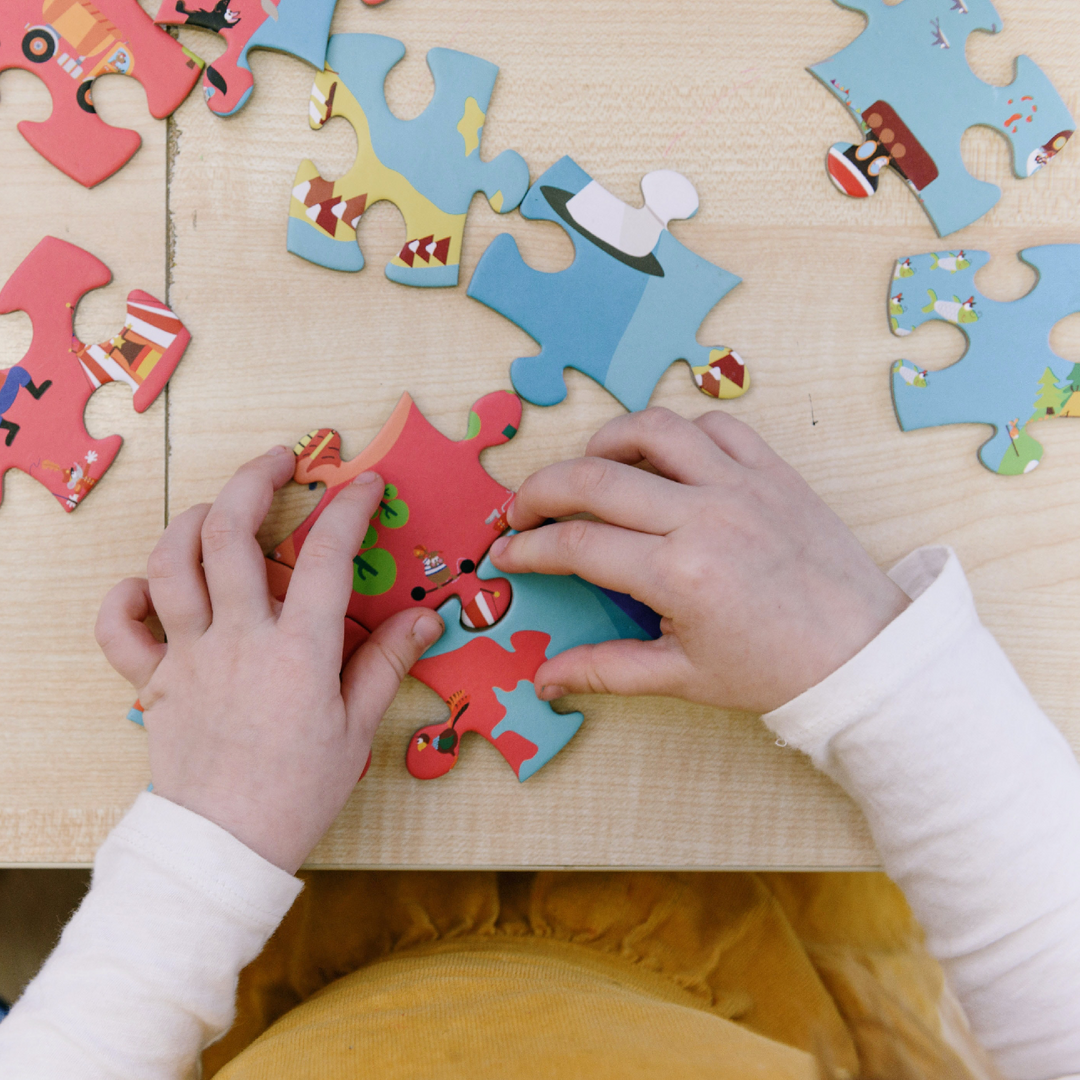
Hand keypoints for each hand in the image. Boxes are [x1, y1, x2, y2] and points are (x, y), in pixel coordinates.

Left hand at [95, 448, 443, 873]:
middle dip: (254, 480)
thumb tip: (425, 617)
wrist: (226, 845)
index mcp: (298, 649)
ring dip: (191, 522)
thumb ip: (387, 663)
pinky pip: (120, 629)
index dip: (350, 508)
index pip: (329, 555)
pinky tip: (148, 586)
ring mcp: (190, 654)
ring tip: (217, 509)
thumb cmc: (298, 791)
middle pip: (230, 532)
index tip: (365, 484)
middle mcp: (239, 637)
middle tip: (279, 461)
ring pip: (171, 563)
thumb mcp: (357, 729)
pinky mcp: (156, 680)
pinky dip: (126, 597)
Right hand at [489, 408, 909, 714]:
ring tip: (586, 468)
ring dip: (604, 440)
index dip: (528, 548)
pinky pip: (714, 426)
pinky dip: (677, 433)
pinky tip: (661, 459)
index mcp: (677, 573)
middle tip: (520, 510)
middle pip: (594, 479)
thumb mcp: (683, 678)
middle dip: (539, 490)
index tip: (506, 553)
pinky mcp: (772, 470)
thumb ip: (605, 669)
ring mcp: (740, 484)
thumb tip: (543, 679)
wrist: (865, 653)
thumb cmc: (774, 670)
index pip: (576, 545)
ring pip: (651, 430)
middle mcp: (704, 516)